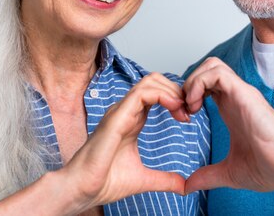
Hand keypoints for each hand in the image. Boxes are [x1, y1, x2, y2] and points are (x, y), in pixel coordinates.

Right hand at [59, 73, 189, 212]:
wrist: (84, 190)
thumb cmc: (105, 182)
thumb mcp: (144, 179)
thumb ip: (164, 180)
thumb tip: (184, 186)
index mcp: (132, 120)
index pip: (156, 94)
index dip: (176, 99)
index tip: (188, 117)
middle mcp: (126, 111)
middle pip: (154, 81)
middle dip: (176, 91)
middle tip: (189, 111)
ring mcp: (120, 111)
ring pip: (149, 82)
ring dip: (171, 91)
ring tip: (183, 109)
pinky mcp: (117, 117)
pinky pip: (141, 93)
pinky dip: (162, 95)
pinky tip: (174, 108)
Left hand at [183, 57, 273, 193]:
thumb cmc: (271, 168)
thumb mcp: (229, 173)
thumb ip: (207, 176)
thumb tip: (188, 187)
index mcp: (231, 109)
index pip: (206, 85)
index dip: (189, 95)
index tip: (183, 118)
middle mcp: (235, 97)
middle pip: (207, 68)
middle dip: (188, 84)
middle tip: (183, 109)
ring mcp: (240, 92)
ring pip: (211, 65)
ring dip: (193, 81)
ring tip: (191, 106)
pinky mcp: (244, 92)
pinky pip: (216, 73)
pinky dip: (200, 83)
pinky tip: (197, 105)